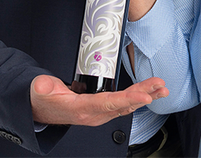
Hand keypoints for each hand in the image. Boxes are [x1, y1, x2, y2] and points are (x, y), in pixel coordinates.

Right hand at [29, 73, 166, 125]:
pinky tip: (152, 92)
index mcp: (81, 109)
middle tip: (160, 86)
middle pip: (122, 104)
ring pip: (126, 105)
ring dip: (146, 96)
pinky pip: (124, 104)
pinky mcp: (103, 109)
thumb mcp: (39, 90)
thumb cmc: (43, 99)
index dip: (128, 100)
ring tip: (162, 88)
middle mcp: (94, 114)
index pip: (108, 104)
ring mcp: (100, 113)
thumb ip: (42, 88)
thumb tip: (43, 85)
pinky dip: (139, 97)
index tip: (145, 96)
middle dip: (143, 95)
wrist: (42, 108)